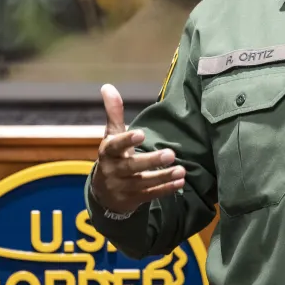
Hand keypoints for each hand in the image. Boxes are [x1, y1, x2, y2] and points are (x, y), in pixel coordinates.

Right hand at [91, 83, 185, 212]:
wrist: (103, 193)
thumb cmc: (112, 157)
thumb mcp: (111, 136)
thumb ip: (113, 113)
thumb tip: (107, 86)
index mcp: (108, 152)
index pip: (116, 146)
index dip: (127, 140)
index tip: (141, 133)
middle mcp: (113, 171)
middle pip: (132, 166)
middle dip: (151, 161)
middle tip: (170, 153)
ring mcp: (123, 187)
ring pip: (143, 183)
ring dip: (163, 177)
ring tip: (181, 170)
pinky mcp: (133, 199)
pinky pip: (150, 195)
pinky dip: (165, 190)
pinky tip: (180, 182)